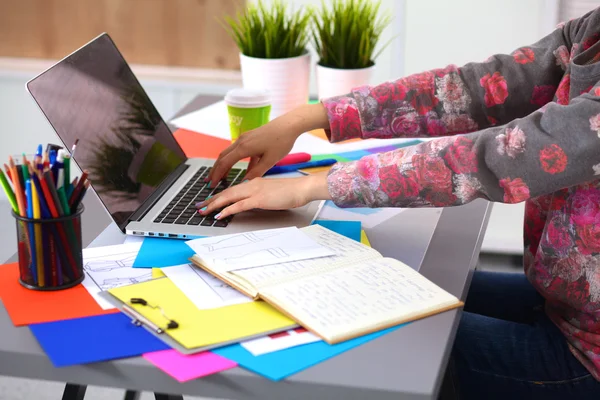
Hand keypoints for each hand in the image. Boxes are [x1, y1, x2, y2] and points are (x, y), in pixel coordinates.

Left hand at [196, 172, 331, 219]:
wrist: (302, 188)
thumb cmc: (291, 191)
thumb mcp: (272, 193)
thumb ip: (261, 196)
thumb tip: (252, 203)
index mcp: (254, 182)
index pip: (232, 189)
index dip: (219, 195)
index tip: (209, 200)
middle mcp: (252, 185)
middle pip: (226, 192)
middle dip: (211, 200)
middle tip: (199, 206)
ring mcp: (254, 191)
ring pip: (229, 197)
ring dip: (214, 205)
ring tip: (204, 211)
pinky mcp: (258, 199)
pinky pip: (238, 205)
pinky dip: (227, 210)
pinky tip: (219, 215)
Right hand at [206, 103, 328, 185]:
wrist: (289, 125)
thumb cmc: (281, 141)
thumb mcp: (270, 160)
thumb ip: (256, 172)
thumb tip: (245, 182)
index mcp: (244, 148)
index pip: (224, 163)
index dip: (217, 175)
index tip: (212, 184)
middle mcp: (241, 141)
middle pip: (222, 157)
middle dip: (215, 170)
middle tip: (210, 181)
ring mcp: (245, 138)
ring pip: (229, 153)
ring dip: (224, 164)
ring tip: (221, 176)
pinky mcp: (250, 137)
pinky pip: (239, 150)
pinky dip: (236, 160)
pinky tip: (244, 170)